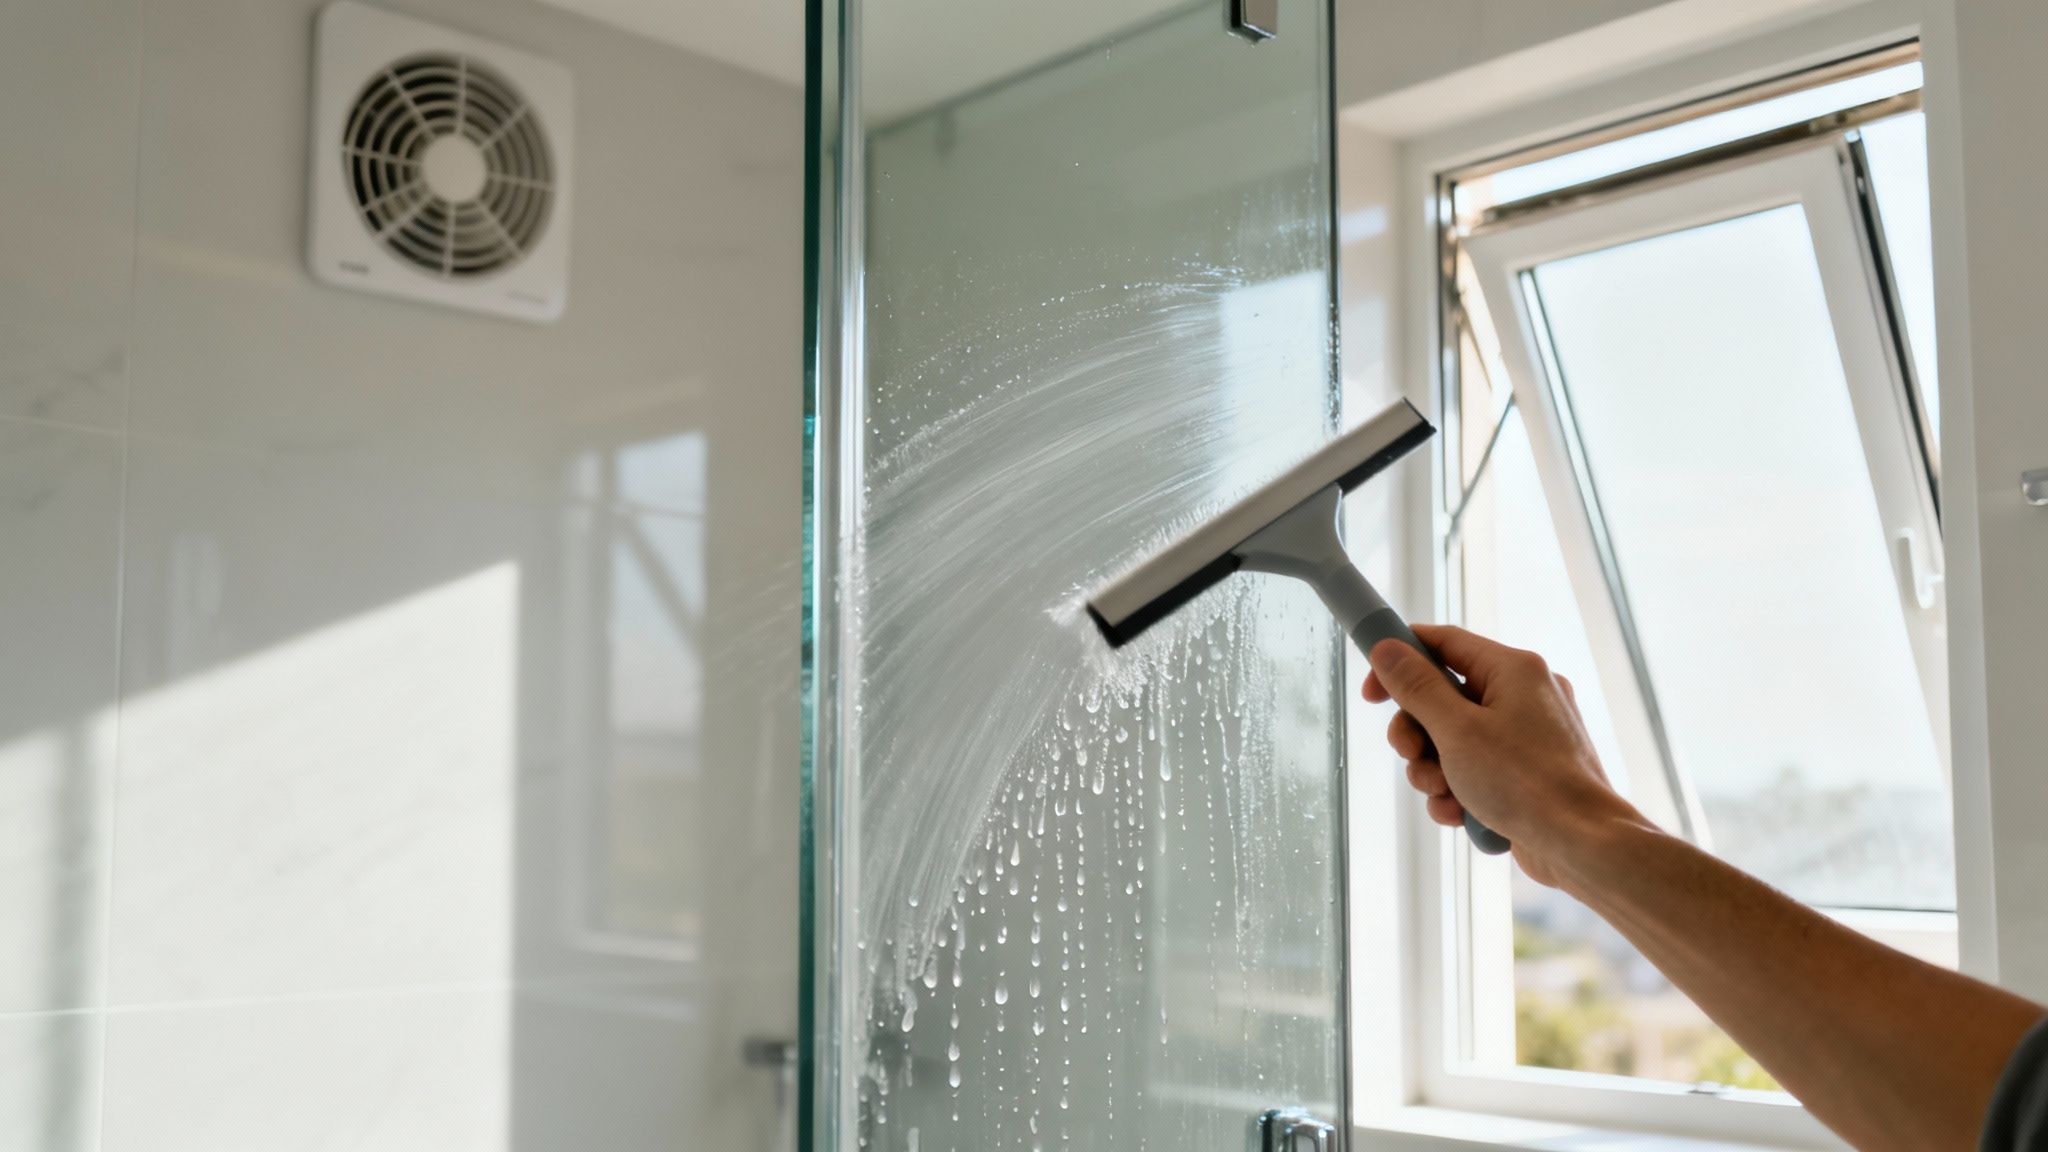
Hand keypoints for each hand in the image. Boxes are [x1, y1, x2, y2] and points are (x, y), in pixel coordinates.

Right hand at [1363, 624, 1647, 886]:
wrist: (1581, 844)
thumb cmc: (1525, 782)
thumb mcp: (1456, 731)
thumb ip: (1416, 687)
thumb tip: (1387, 649)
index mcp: (1513, 670)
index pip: (1443, 643)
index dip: (1399, 660)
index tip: (1371, 690)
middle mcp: (1524, 696)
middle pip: (1443, 698)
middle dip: (1417, 734)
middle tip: (1409, 755)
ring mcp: (1528, 737)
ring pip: (1454, 740)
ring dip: (1434, 770)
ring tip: (1443, 795)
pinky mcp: (1527, 773)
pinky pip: (1476, 770)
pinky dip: (1459, 791)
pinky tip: (1460, 815)